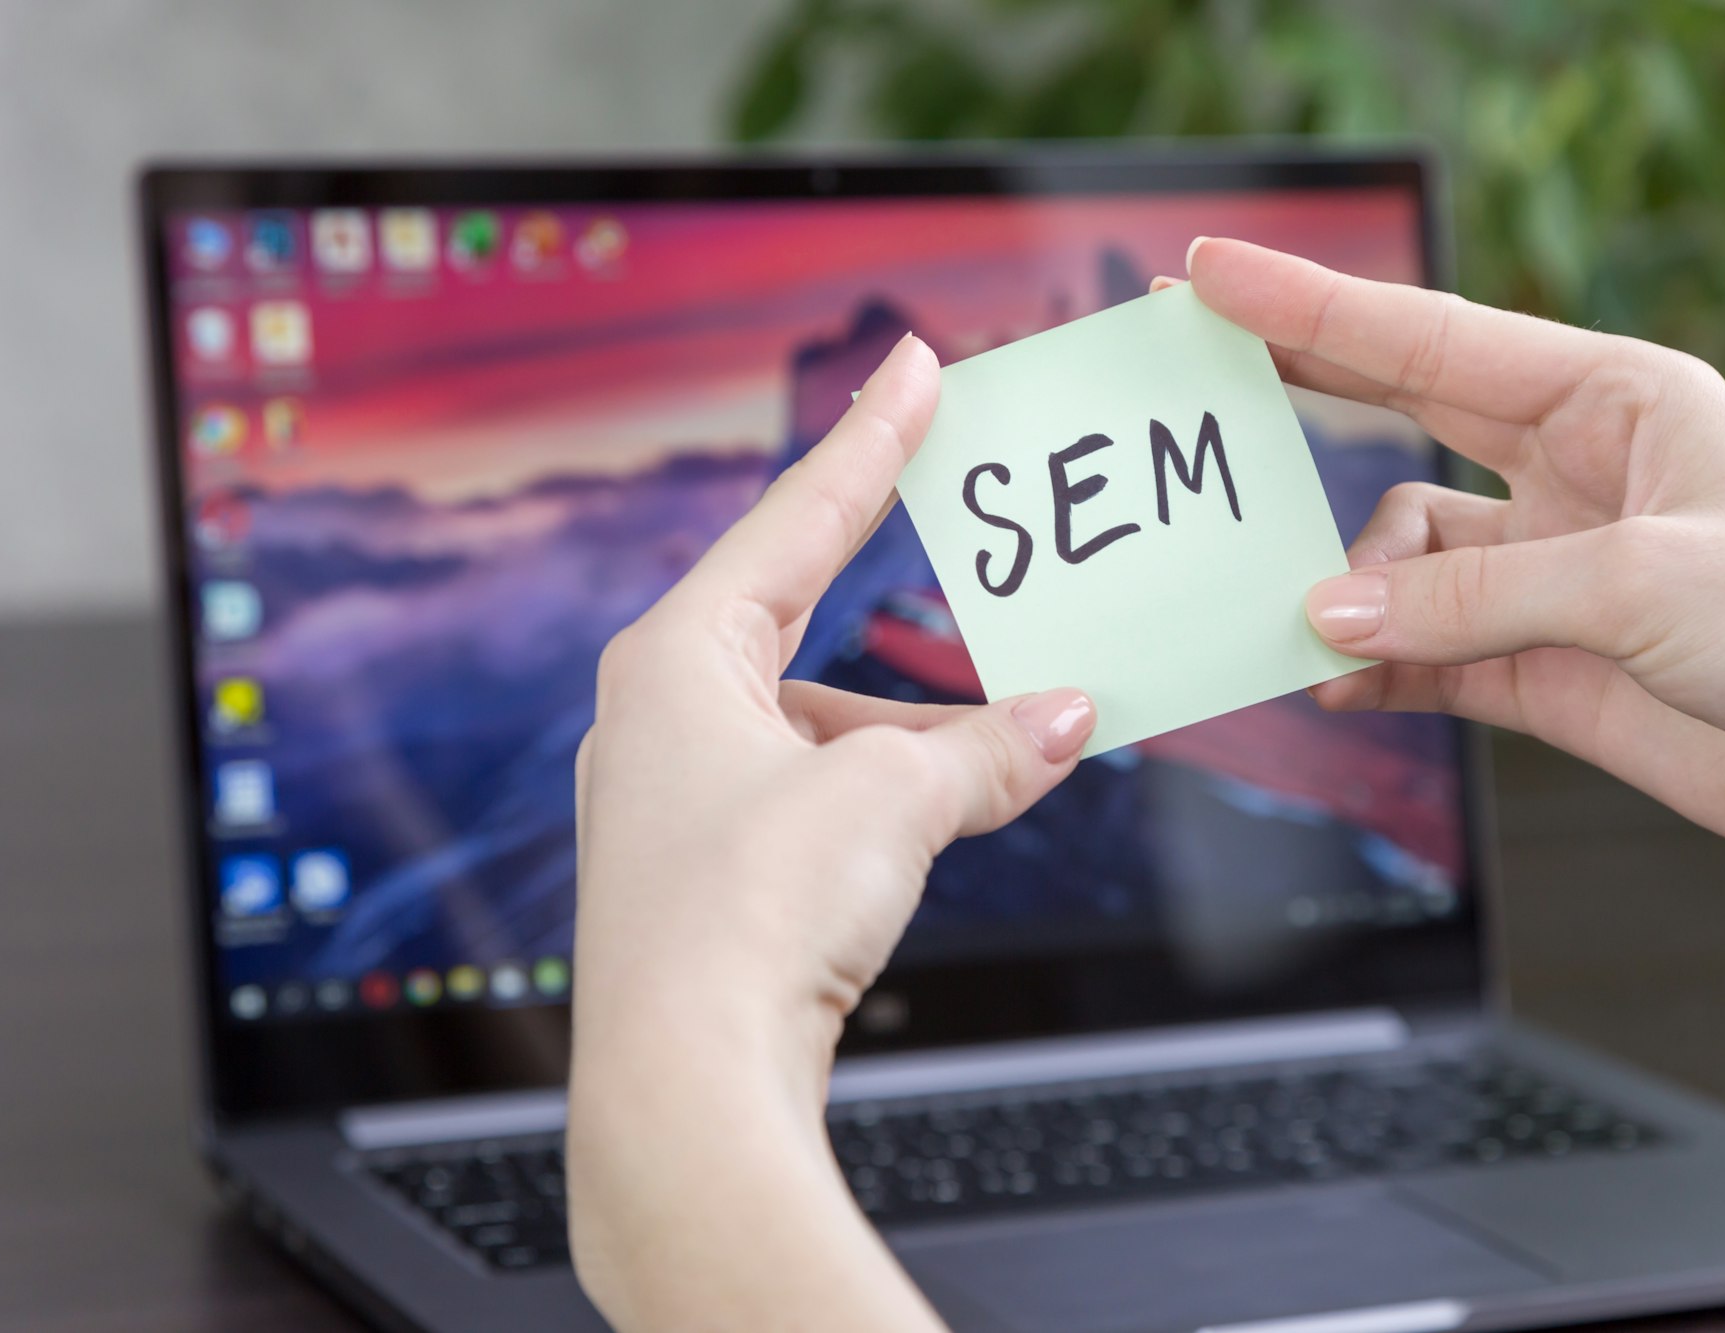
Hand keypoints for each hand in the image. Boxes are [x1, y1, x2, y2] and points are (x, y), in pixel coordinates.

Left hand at [567, 334, 1094, 1331]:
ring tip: (1016, 755)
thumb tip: (1064, 720)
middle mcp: (660, 719)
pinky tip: (949, 819)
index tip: (913, 372)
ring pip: (824, 735)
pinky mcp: (705, 879)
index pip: (793, 521)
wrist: (687, 1087)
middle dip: (913, 635)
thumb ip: (983, 748)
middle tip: (993, 575)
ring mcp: (676, 803)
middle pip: (811, 636)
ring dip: (918, 746)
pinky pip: (814, 804)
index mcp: (676, 659)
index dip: (867, 443)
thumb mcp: (891, 801)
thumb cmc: (746, 919)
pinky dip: (884, 804)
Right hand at [1180, 239, 1724, 892]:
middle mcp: (1565, 474)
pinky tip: (1334, 685)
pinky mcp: (1531, 664)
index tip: (1210, 275)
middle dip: (1293, 395)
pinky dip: (1368, 671)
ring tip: (1317, 632)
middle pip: (1392, 415)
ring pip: (1392, 562)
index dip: (1310, 308)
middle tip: (1188, 372)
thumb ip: (1469, 597)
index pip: (1429, 340)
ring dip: (1350, 595)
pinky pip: (1413, 656)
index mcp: (1610, 400)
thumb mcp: (1639, 584)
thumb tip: (1324, 618)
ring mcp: (1542, 572)